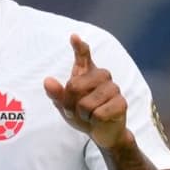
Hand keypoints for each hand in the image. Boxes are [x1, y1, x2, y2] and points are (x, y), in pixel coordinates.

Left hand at [43, 34, 129, 148]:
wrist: (101, 132)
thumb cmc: (82, 114)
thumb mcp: (64, 105)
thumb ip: (56, 94)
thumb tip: (48, 81)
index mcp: (87, 73)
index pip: (83, 56)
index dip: (79, 47)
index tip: (73, 37)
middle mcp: (102, 76)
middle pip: (74, 86)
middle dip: (69, 103)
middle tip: (76, 110)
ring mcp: (113, 88)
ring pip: (86, 103)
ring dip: (82, 114)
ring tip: (89, 115)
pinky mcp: (121, 103)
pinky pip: (98, 114)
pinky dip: (94, 121)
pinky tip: (99, 120)